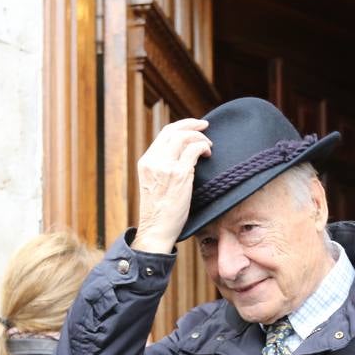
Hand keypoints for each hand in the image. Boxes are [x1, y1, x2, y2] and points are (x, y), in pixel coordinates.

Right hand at [133, 118, 211, 253]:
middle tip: (206, 127)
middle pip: (174, 130)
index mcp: (146, 162)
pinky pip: (194, 150)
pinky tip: (208, 155)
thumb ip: (163, 168)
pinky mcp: (179, 174)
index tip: (194, 126)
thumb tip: (183, 155)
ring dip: (200, 137)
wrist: (156, 230)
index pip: (164, 134)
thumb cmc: (160, 212)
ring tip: (208, 146)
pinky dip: (204, 147)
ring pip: (184, 137)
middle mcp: (153, 161)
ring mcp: (166, 167)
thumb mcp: (155, 184)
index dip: (181, 126)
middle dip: (192, 124)